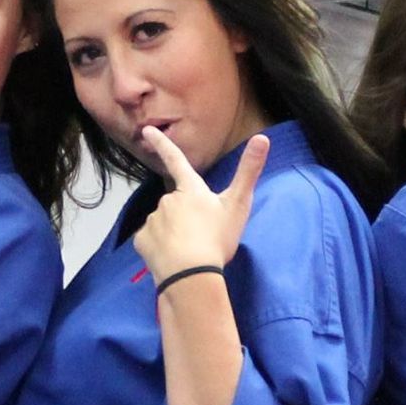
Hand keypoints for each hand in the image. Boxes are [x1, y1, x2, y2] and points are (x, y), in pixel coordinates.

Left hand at [135, 128, 268, 284]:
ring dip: (174, 233)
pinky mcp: (142, 241)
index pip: (176, 160)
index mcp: (191, 190)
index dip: (162, 144)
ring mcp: (153, 220)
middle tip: (201, 237)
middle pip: (176, 203)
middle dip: (185, 216)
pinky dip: (160, 248)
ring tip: (189, 251)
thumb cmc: (217, 239)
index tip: (146, 130)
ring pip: (164, 223)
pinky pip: (151, 241)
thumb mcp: (239, 205)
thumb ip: (249, 171)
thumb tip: (263, 138)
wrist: (191, 275)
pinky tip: (171, 259)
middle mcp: (168, 200)